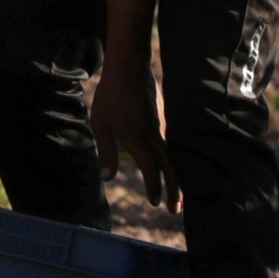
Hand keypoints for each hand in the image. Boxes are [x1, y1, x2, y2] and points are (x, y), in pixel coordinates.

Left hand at [91, 52, 169, 204]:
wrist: (129, 67)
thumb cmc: (110, 96)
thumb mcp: (100, 124)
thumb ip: (106, 152)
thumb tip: (108, 179)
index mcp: (136, 138)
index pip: (151, 168)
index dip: (154, 187)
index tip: (154, 203)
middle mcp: (152, 135)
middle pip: (168, 166)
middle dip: (174, 189)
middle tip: (176, 210)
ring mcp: (159, 126)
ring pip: (171, 156)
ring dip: (176, 177)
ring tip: (178, 193)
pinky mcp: (160, 120)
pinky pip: (169, 145)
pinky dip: (173, 161)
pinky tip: (172, 167)